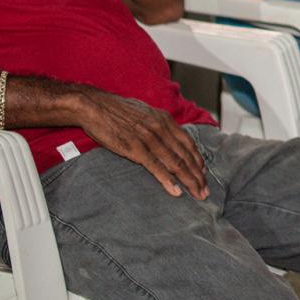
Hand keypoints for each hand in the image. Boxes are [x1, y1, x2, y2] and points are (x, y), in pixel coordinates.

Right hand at [76, 90, 207, 197]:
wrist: (94, 106)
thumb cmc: (118, 110)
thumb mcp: (146, 112)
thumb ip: (159, 124)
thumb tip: (169, 136)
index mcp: (165, 120)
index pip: (188, 143)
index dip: (198, 160)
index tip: (203, 173)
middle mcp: (161, 128)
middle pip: (186, 156)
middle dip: (198, 175)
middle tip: (205, 191)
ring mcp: (149, 138)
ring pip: (175, 163)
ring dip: (188, 180)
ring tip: (197, 194)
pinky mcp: (135, 148)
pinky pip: (155, 167)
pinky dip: (168, 180)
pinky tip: (176, 191)